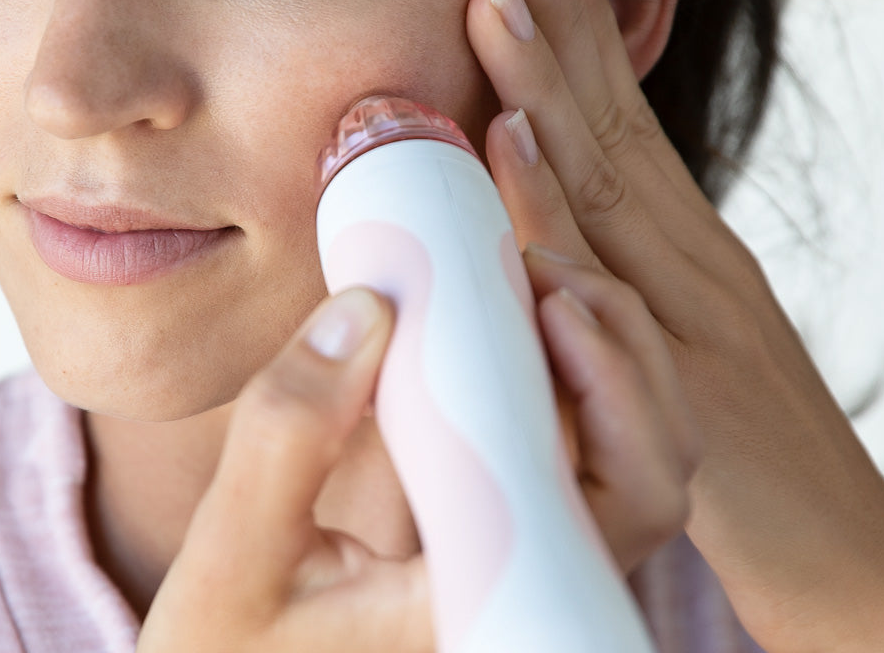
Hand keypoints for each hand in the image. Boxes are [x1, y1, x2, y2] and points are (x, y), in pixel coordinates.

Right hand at [137, 264, 693, 651]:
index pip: (626, 504)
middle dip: (618, 348)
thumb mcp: (234, 545)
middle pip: (652, 470)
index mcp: (490, 607)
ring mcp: (517, 569)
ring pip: (627, 461)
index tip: (546, 305)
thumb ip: (287, 432)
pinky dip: (563, 375)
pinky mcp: (494, 540)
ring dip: (600, 355)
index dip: (615, 389)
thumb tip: (369, 307)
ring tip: (530, 279)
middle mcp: (527, 596)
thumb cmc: (231, 639)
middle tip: (539, 268)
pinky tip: (508, 323)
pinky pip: (572, 455)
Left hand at [467, 0, 883, 651]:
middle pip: (615, 126)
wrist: (853, 569)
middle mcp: (696, 260)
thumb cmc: (755, 454)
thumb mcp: (684, 338)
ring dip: (548, 84)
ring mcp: (695, 315)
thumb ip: (622, 276)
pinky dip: (556, 210)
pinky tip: (512, 147)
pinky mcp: (687, 386)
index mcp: (689, 246)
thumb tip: (550, 218)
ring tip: (499, 0)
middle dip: (562, 25)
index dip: (581, 36)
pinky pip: (605, 285)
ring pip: (611, 180)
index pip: (627, 123)